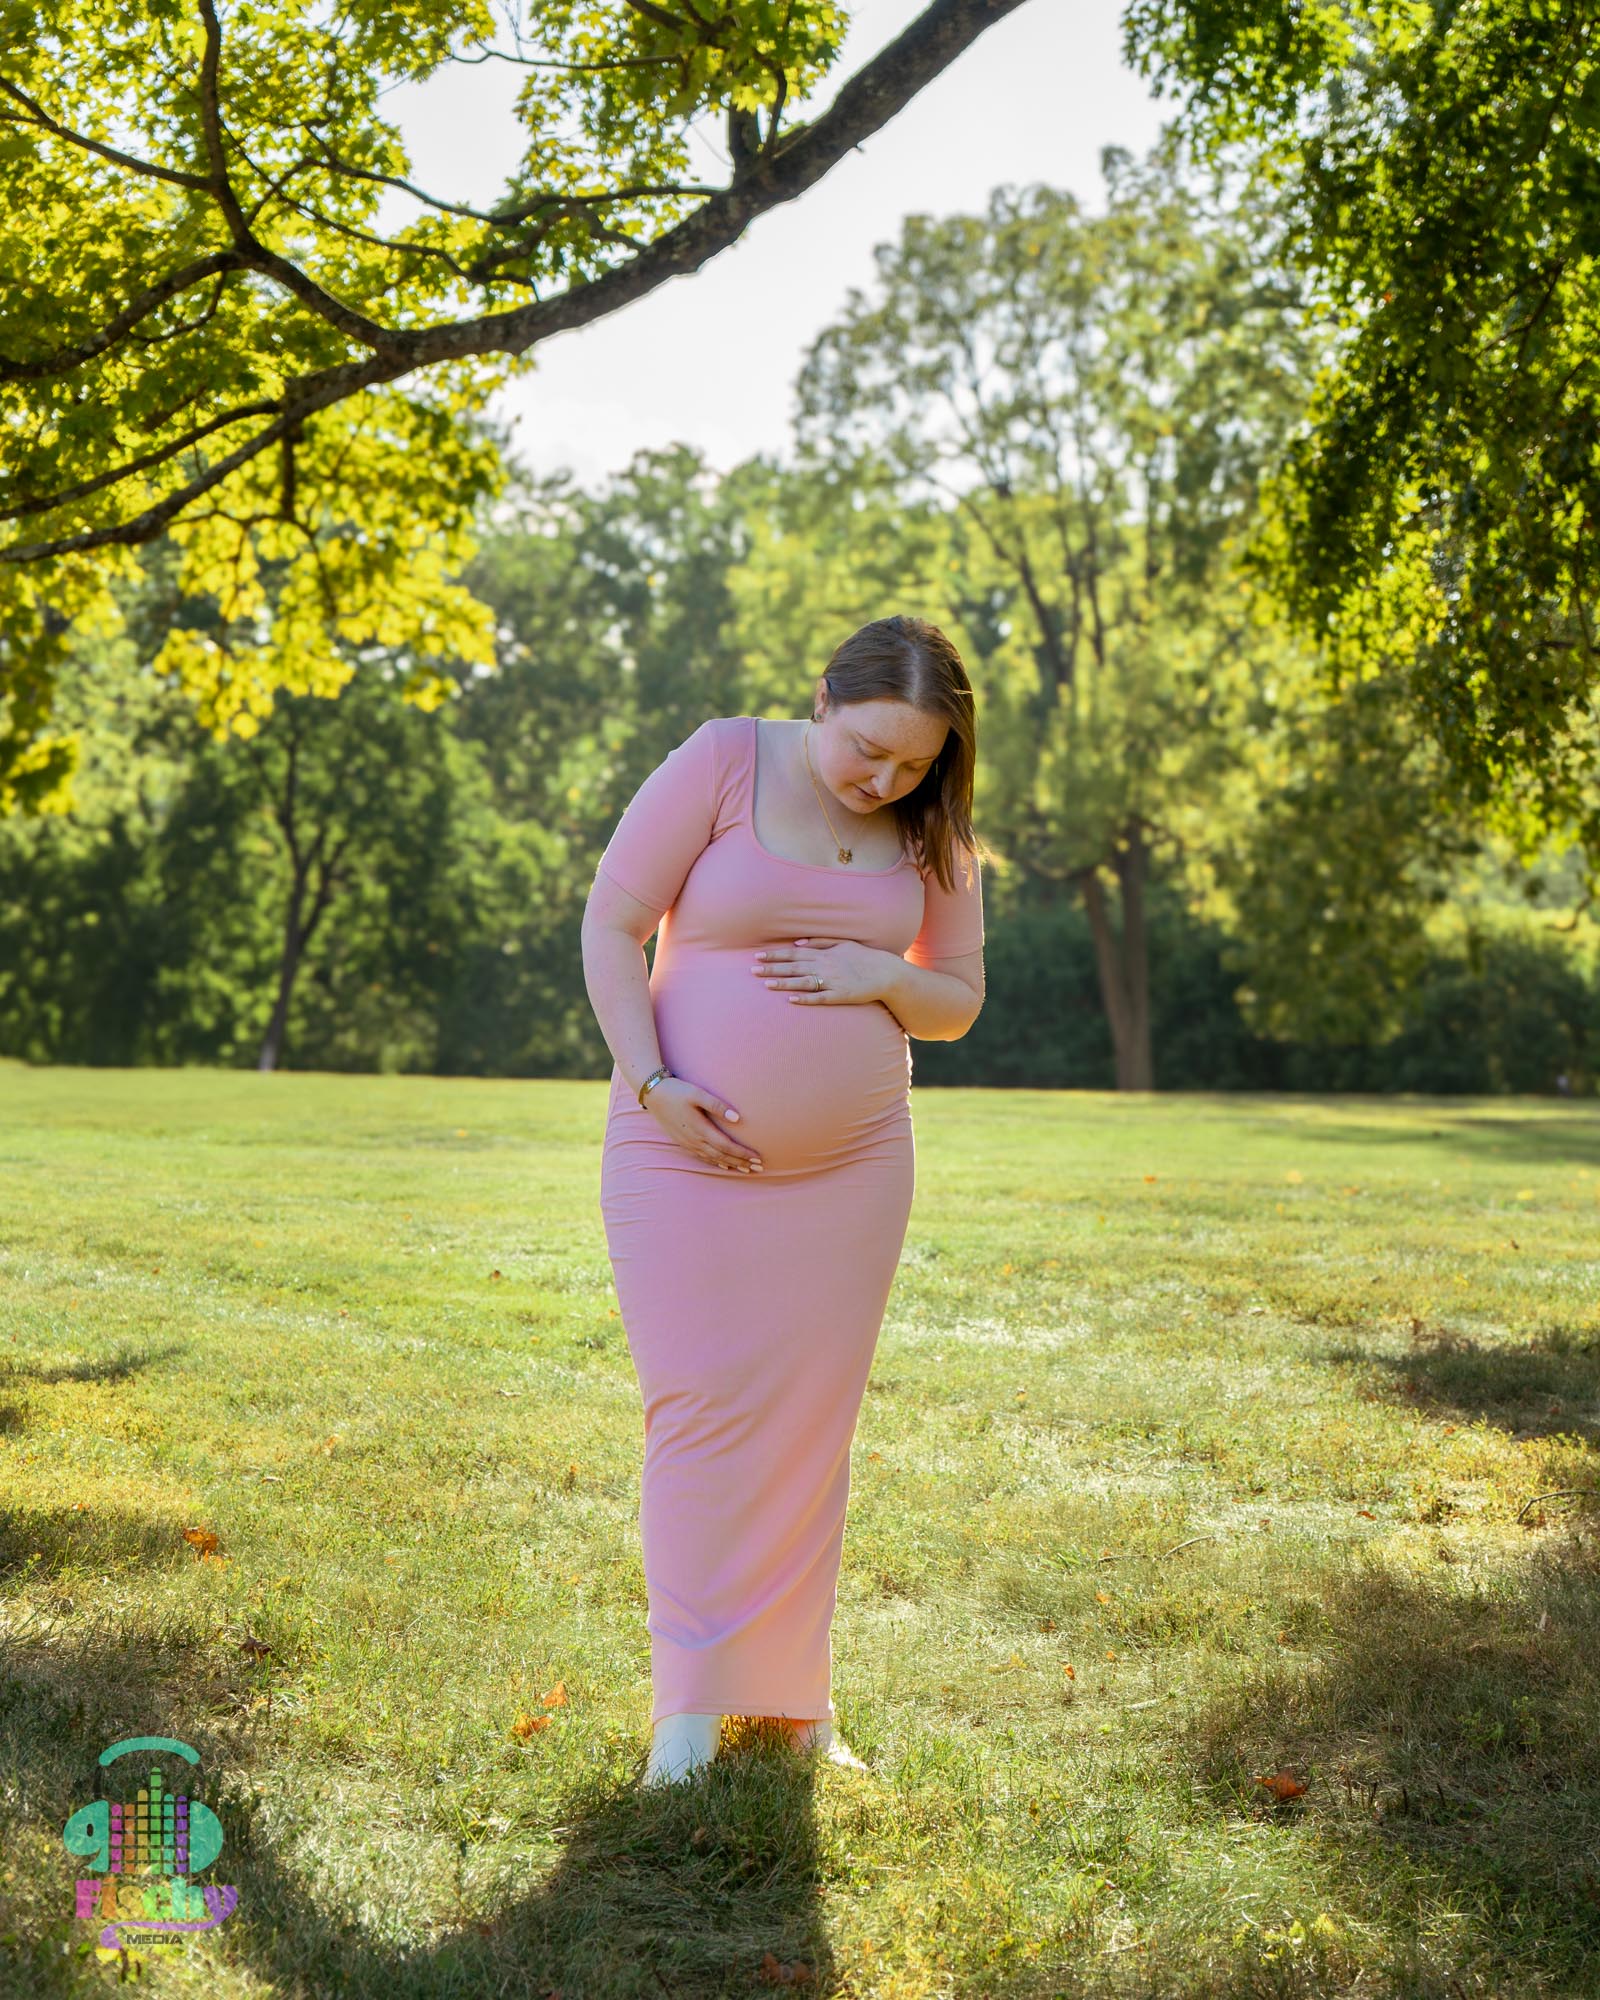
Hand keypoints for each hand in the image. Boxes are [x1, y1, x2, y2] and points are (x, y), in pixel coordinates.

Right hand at [643, 1077, 763, 1172]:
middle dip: (741, 1163)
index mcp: (700, 1129)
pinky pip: (703, 1157)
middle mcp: (694, 1140)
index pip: (726, 1146)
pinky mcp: (683, 1142)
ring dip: (731, 1165)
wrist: (653, 1095)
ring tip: (746, 1170)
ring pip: (713, 1159)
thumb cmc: (677, 1091)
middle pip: (722, 1156)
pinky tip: (724, 1166)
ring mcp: (688, 1143)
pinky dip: (716, 1163)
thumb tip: (737, 1118)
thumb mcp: (697, 1094)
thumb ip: (717, 1105)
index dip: (742, 1153)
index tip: (757, 1158)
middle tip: (759, 1168)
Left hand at [751, 937, 889, 1004]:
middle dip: (772, 969)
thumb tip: (797, 941)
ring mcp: (832, 981)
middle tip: (752, 971)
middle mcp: (825, 966)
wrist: (885, 973)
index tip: (757, 956)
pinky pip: (819, 998)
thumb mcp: (842, 942)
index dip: (775, 955)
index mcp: (824, 953)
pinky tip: (791, 1000)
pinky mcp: (839, 996)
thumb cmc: (862, 957)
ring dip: (783, 983)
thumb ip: (819, 941)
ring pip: (803, 982)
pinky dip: (805, 998)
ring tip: (766, 985)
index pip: (794, 953)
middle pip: (793, 967)